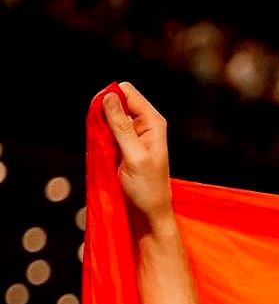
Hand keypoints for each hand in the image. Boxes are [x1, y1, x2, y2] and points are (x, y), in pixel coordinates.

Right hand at [101, 82, 173, 228]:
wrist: (149, 211)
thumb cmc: (147, 188)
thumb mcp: (134, 156)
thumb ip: (121, 126)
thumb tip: (109, 96)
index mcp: (153, 122)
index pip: (127, 92)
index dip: (110, 99)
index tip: (102, 118)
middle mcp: (145, 124)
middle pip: (116, 101)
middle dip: (104, 114)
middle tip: (107, 139)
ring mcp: (134, 134)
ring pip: (109, 117)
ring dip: (101, 128)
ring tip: (109, 150)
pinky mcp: (124, 145)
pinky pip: (106, 131)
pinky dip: (101, 138)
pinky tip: (105, 153)